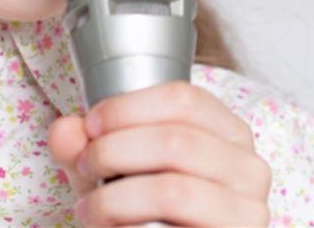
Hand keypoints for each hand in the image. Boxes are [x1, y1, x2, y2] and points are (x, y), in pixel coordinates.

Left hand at [47, 81, 271, 226]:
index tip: (90, 125)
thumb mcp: (109, 171)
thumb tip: (65, 129)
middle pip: (176, 139)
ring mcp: (249, 211)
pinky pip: (175, 227)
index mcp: (226, 131)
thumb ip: (83, 146)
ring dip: (115, 198)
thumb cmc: (144, 211)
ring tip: (88, 207)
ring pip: (174, 190)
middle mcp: (248, 167)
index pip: (183, 98)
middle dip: (113, 151)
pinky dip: (129, 224)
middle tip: (83, 166)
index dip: (127, 107)